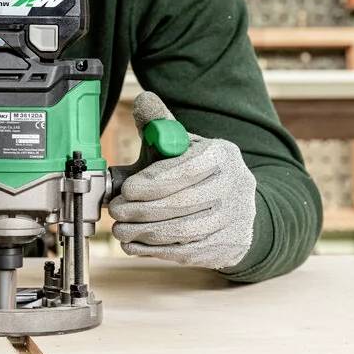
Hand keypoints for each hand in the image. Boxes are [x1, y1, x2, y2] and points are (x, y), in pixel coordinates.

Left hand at [109, 132, 256, 270]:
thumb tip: (144, 101)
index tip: (126, 189)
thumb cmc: (199, 171)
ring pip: (184, 231)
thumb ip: (161, 125)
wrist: (237, 204)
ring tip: (120, 229)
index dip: (152, 182)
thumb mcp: (184, 144)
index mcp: (223, 155)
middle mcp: (235, 187)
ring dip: (144, 232)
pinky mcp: (228, 247)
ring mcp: (235, 220)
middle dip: (141, 209)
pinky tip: (134, 244)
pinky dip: (155, 251)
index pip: (186, 169)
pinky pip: (187, 252)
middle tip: (116, 211)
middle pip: (183, 203)